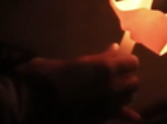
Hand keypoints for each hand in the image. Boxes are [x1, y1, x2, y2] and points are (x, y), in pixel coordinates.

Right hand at [19, 44, 139, 121]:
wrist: (32, 104)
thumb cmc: (49, 76)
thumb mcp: (74, 61)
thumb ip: (97, 57)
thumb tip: (114, 49)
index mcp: (105, 68)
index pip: (132, 63)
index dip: (126, 62)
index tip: (118, 62)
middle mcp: (112, 88)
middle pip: (133, 83)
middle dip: (126, 79)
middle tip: (114, 77)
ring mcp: (107, 106)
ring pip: (128, 99)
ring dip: (123, 94)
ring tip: (113, 92)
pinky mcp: (100, 119)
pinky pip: (119, 116)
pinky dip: (126, 115)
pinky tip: (135, 118)